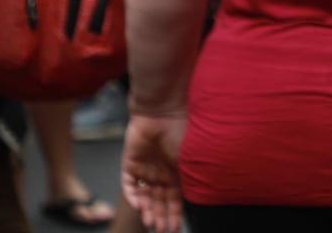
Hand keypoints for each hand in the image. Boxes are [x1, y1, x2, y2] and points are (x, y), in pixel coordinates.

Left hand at [121, 111, 185, 232]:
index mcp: (179, 172)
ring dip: (147, 211)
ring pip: (144, 197)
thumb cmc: (183, 131)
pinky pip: (129, 185)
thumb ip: (194, 178)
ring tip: (150, 222)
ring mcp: (146, 169)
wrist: (163, 111)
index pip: (176, 200)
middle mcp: (163, 173)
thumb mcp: (194, 158)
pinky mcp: (131, 164)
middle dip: (160, 217)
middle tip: (160, 230)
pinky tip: (138, 205)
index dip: (175, 215)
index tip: (175, 228)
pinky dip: (133, 196)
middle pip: (159, 202)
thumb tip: (202, 198)